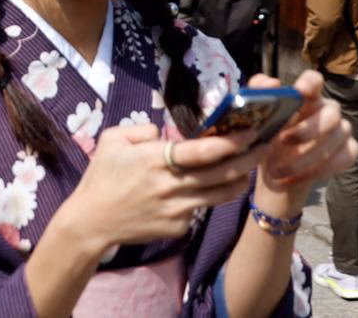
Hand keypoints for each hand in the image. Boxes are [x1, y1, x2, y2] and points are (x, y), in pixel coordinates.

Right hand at [49, 123, 258, 251]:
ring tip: (250, 168)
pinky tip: (212, 189)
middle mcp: (171, 186)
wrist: (92, 221)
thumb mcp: (112, 140)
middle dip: (248, 158)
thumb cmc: (102, 177)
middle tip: (265, 146)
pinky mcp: (179, 227)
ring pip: (221, 195)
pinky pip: (201, 209)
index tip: (249, 132)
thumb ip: (143, 131)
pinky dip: (209, 198)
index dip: (229, 142)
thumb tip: (167, 134)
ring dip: (240, 180)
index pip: (201, 151)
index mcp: (155, 160)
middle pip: (221, 173)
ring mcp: (177, 210)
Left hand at [247, 71, 357, 195]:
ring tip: (277, 171)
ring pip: (335, 140)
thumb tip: (271, 83)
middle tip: (282, 142)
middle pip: (330, 113)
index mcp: (305, 97)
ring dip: (304, 158)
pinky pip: (344, 158)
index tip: (300, 91)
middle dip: (307, 130)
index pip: (314, 80)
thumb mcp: (256, 122)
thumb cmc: (267, 139)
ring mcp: (342, 130)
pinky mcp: (349, 150)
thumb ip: (258, 97)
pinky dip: (319, 170)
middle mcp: (328, 109)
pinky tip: (296, 178)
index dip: (310, 83)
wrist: (276, 171)